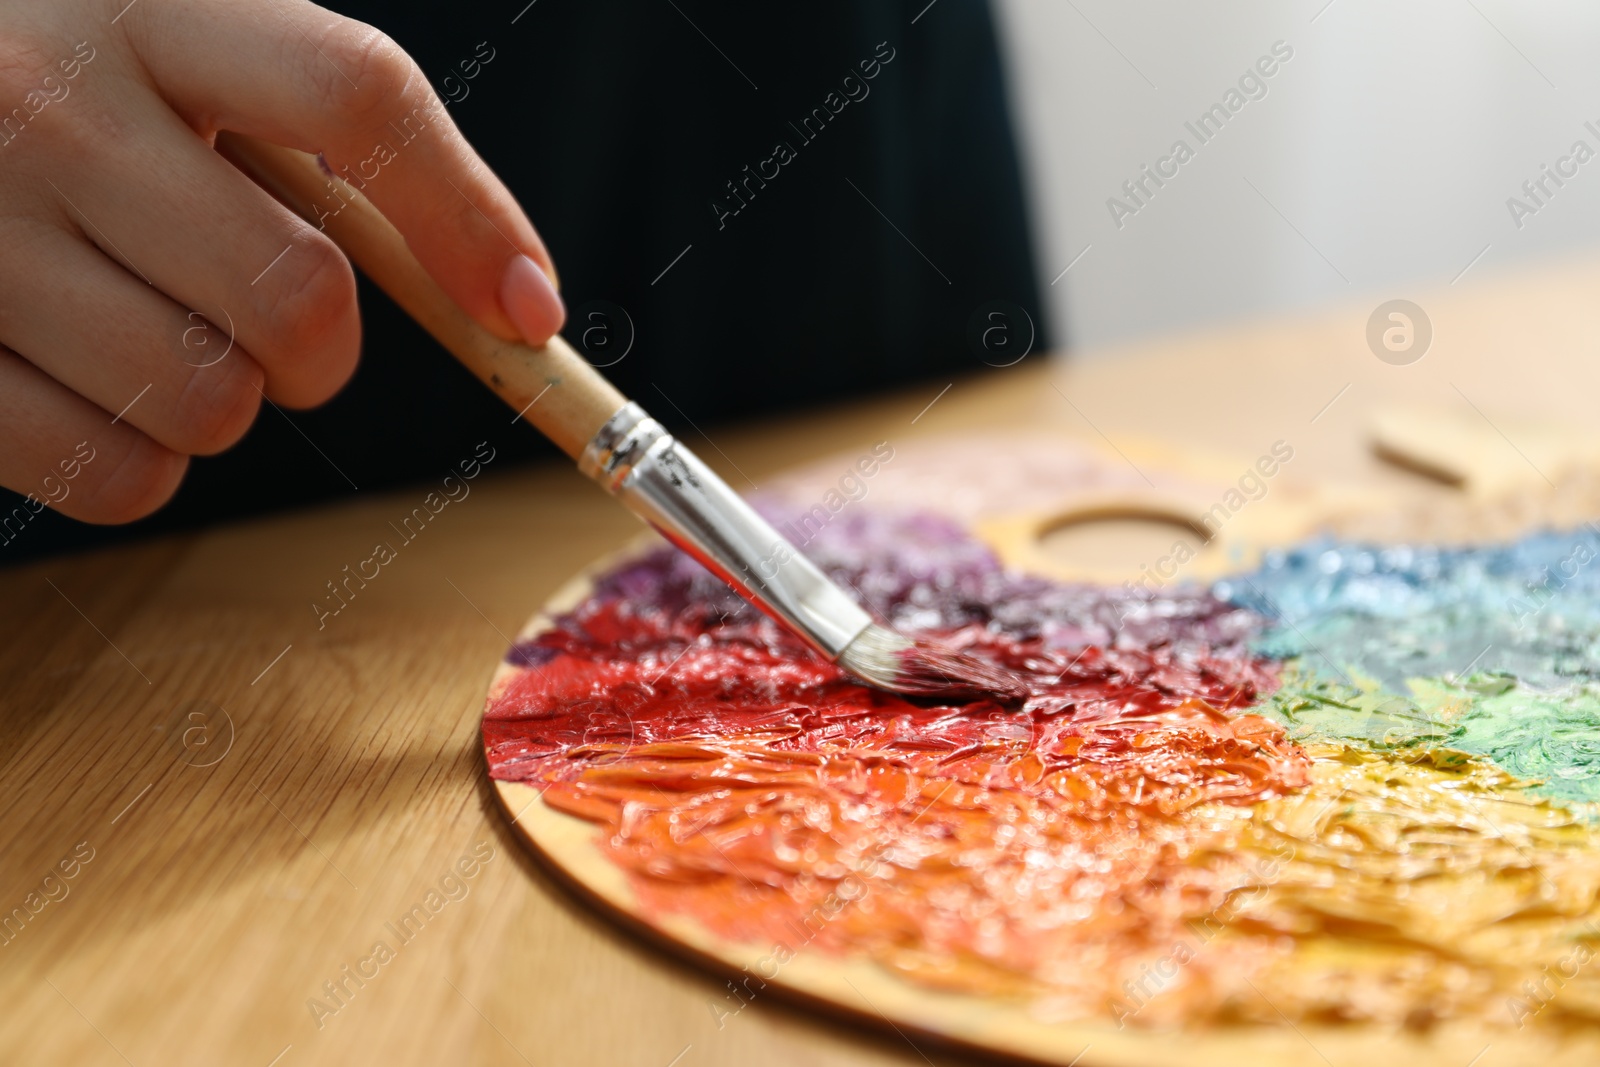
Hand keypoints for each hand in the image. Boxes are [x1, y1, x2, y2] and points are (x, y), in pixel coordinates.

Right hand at [0, 0, 564, 523]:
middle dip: (322, 348)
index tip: (527, 312)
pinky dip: (142, 462)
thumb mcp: (187, 55)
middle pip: (296, 294)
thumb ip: (332, 137)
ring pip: (209, 404)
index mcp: (145, 7)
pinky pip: (115, 475)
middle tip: (280, 329)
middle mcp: (43, 102)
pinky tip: (99, 389)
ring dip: (226, 403)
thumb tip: (517, 300)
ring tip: (161, 336)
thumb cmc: (82, 100)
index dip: (466, 216)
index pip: (353, 95)